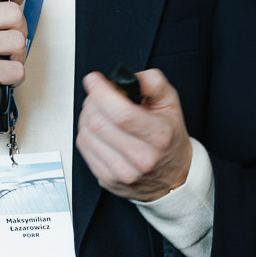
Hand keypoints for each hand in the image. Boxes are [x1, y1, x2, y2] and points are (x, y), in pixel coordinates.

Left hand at [76, 68, 191, 201]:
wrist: (172, 176)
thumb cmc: (169, 139)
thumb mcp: (170, 105)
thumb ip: (152, 83)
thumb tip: (127, 77)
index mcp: (158, 136)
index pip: (122, 114)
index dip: (102, 93)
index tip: (94, 80)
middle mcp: (141, 157)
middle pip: (99, 123)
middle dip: (93, 101)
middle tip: (100, 95)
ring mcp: (122, 171)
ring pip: (86, 134)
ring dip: (87, 116)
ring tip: (100, 112)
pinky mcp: (107, 179)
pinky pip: (83, 148)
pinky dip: (86, 132)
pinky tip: (98, 129)